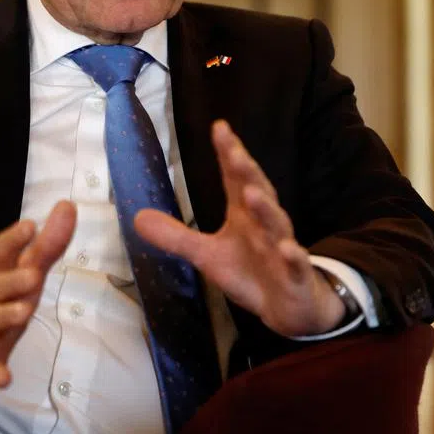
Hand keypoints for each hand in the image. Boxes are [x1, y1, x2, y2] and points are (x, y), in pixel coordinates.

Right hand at [0, 201, 75, 397]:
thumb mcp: (22, 273)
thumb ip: (46, 244)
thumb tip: (68, 206)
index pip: (0, 253)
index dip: (13, 239)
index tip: (29, 225)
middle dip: (11, 280)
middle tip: (33, 275)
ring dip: (5, 316)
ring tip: (23, 312)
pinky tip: (4, 378)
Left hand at [134, 120, 344, 336]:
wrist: (287, 306)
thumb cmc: (250, 272)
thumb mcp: (207, 255)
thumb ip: (176, 235)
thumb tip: (137, 217)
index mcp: (244, 214)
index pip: (235, 179)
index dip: (228, 153)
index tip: (219, 127)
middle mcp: (265, 224)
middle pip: (258, 192)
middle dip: (247, 172)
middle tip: (234, 152)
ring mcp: (282, 248)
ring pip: (277, 224)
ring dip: (266, 209)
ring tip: (253, 193)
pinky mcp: (295, 275)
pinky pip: (296, 263)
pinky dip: (293, 256)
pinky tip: (288, 248)